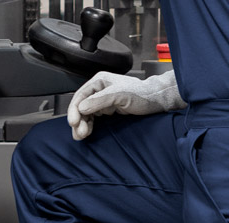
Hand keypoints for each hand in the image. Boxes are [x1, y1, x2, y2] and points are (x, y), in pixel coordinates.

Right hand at [67, 70, 185, 140]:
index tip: (73, 122)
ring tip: (81, 136)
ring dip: (83, 125)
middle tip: (79, 133)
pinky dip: (90, 126)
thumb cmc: (141, 93)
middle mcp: (99, 90)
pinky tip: (88, 133)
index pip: (81, 95)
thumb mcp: (119, 95)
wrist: (155, 101)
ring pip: (87, 114)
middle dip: (78, 120)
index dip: (74, 109)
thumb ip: (100, 100)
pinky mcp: (108, 110)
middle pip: (81, 106)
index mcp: (99, 81)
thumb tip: (82, 107)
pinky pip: (94, 119)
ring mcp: (103, 101)